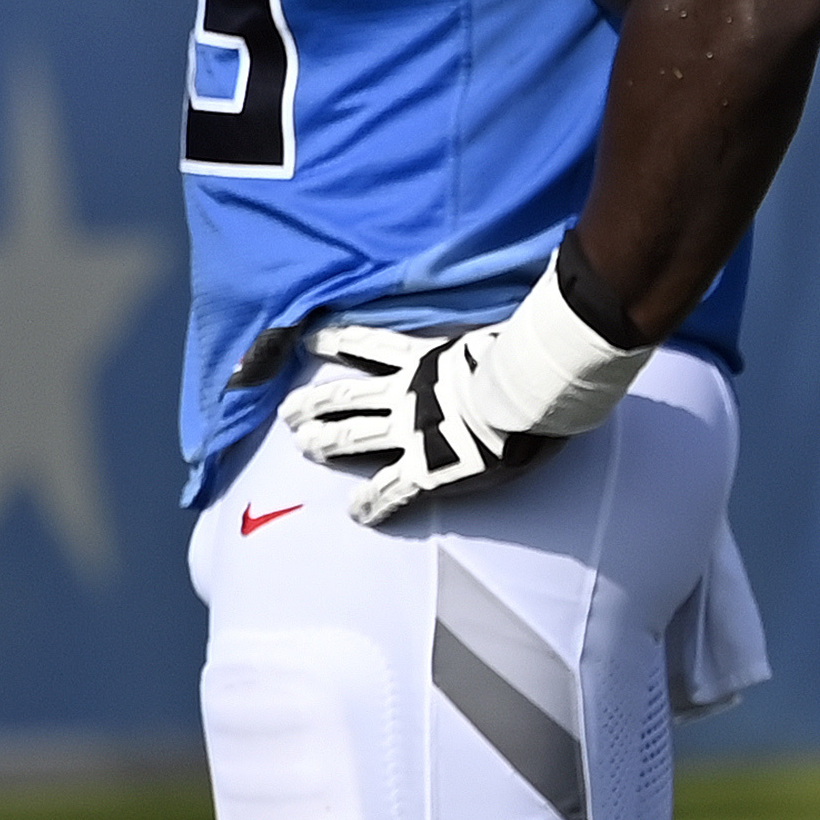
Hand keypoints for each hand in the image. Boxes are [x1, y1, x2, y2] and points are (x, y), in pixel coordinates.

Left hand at [282, 255, 646, 524]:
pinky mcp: (423, 467)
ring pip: (353, 435)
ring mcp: (411, 431)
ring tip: (303, 444)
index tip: (310, 339)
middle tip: (289, 410)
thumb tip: (515, 305)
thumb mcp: (498, 332)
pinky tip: (357, 514)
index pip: (372, 345)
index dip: (338, 340)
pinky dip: (372, 504)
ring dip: (324, 441)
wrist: (529, 393)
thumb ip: (488, 329)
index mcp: (426, 361)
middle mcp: (408, 394)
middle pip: (348, 396)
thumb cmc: (529, 360)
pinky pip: (389, 490)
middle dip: (315, 403)